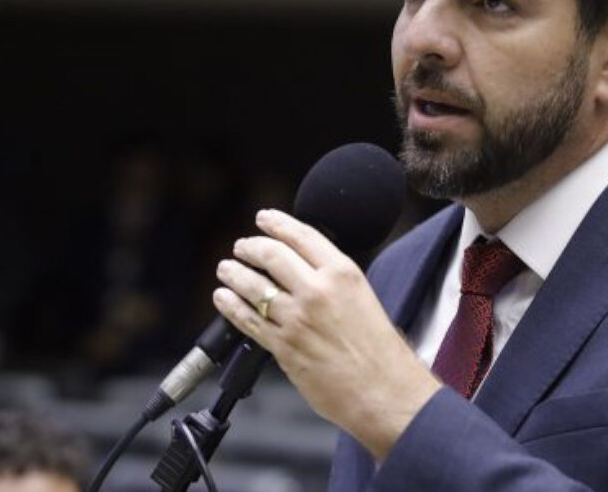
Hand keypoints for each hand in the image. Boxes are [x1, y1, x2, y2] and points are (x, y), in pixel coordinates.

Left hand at [213, 208, 441, 459]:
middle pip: (272, 255)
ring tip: (226, 269)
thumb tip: (305, 272)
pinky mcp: (283, 345)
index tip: (263, 218)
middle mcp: (318, 290)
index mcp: (343, 273)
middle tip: (242, 246)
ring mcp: (297, 318)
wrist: (383, 390)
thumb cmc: (381, 351)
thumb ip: (334, 282)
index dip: (277, 223)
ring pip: (254, 285)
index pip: (302, 236)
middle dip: (250, 247)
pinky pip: (247, 319)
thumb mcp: (363, 298)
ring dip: (234, 273)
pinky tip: (223, 298)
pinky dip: (230, 305)